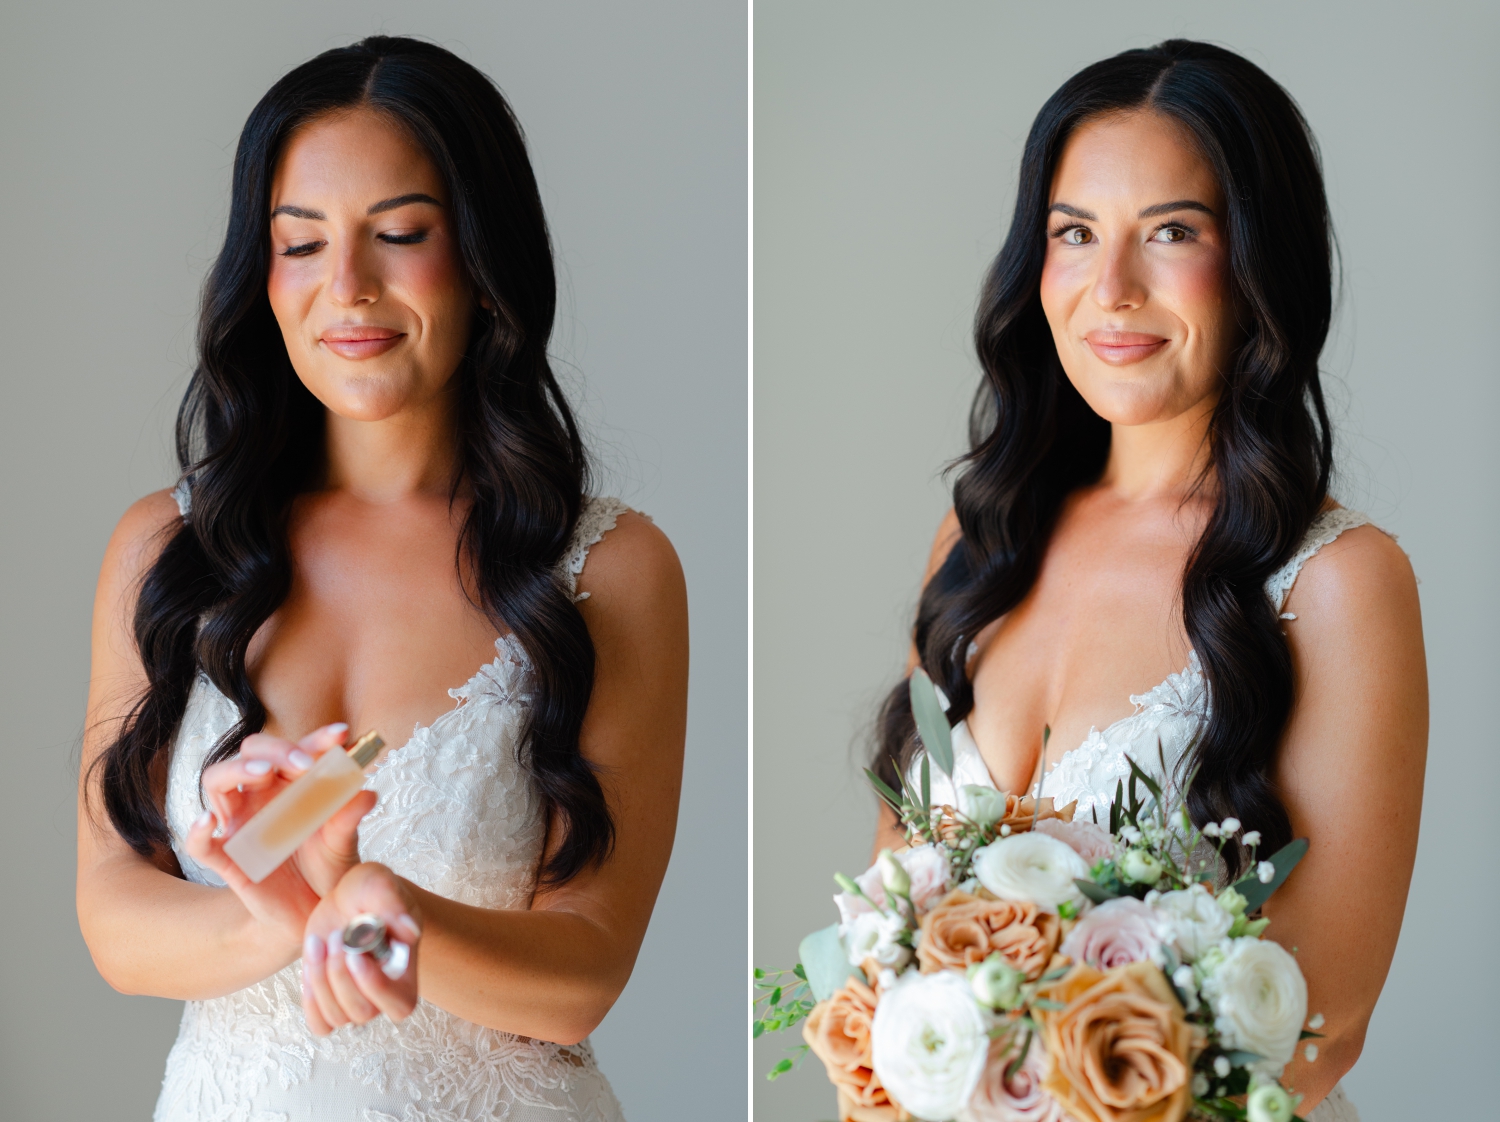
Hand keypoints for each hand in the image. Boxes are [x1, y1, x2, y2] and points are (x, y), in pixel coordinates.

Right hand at [185, 723, 377, 946]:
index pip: (300, 749)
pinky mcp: (226, 857)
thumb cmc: (328, 866)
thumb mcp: (343, 842)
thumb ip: (349, 817)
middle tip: (305, 764)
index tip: (341, 735)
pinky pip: (200, 843)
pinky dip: (197, 831)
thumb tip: (368, 793)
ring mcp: (241, 823)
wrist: (315, 910)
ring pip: (218, 781)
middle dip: (277, 750)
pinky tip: (208, 821)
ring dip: (238, 770)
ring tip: (264, 773)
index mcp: (294, 783)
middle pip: (252, 752)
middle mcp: (262, 794)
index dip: (318, 738)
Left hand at [300, 863, 421, 1034]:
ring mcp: (355, 1001)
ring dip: (321, 979)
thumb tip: (409, 932)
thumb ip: (394, 902)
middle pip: (362, 1012)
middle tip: (336, 936)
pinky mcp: (330, 1001)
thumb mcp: (378, 883)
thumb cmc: (368, 892)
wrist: (347, 900)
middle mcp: (383, 994)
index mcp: (406, 972)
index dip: (376, 987)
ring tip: (320, 941)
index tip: (356, 954)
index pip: (400, 1005)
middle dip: (341, 976)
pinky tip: (311, 965)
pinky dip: (311, 999)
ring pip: (337, 1017)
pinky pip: (319, 1023)